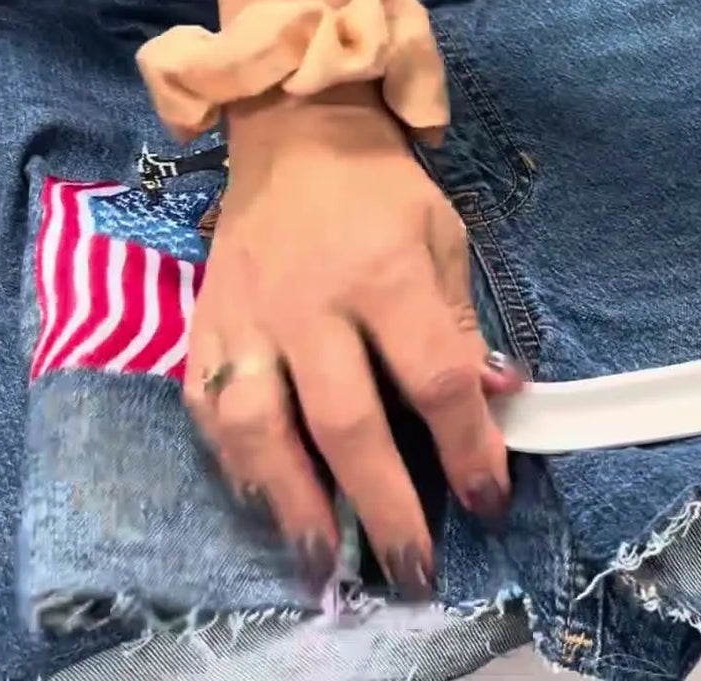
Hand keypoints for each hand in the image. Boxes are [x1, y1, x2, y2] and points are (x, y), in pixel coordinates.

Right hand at [182, 88, 522, 599]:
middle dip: (386, 506)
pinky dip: (235, 463)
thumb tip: (496, 401)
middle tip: (413, 568)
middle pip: (348, 423)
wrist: (292, 132)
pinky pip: (209, 407)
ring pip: (261, 427)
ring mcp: (247, 317)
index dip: (467, 448)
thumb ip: (460, 326)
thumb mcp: (443, 239)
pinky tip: (265, 499)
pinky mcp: (204, 324)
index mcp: (385, 274)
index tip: (487, 498)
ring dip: (294, 503)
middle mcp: (311, 303)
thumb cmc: (381, 192)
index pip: (434, 379)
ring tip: (325, 558)